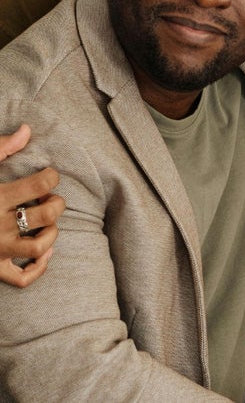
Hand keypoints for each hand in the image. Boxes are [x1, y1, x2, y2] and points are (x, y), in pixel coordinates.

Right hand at [0, 125, 65, 287]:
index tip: (47, 175)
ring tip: (47, 223)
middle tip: (48, 197)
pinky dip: (39, 268)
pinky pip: (22, 278)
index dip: (51, 176)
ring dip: (52, 233)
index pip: (41, 182)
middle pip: (48, 214)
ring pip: (40, 246)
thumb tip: (28, 130)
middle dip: (57, 202)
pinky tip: (43, 252)